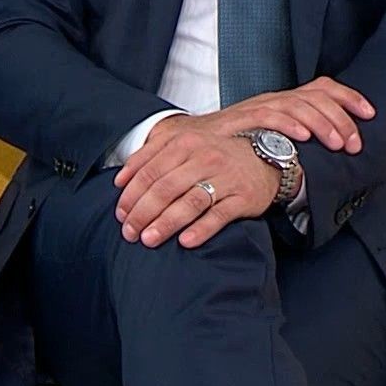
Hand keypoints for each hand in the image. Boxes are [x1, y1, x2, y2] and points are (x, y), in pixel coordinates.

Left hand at [112, 123, 279, 248]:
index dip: (131, 194)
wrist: (265, 156)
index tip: (120, 214)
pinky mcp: (243, 197)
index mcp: (185, 144)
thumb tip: (120, 180)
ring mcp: (225, 177)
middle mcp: (204, 157)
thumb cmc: (216, 155)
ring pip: (190, 202)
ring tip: (149, 239)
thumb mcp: (183, 145)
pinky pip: (220, 215)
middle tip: (129, 232)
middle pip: (165, 188)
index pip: (150, 170)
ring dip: (166, 223)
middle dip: (143, 212)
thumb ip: (151, 157)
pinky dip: (201, 229)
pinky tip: (185, 242)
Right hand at [180, 77, 375, 153]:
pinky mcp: (241, 118)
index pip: (323, 87)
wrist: (191, 141)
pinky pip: (269, 116)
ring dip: (322, 124)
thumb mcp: (272, 137)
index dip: (349, 97)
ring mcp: (258, 106)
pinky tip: (303, 137)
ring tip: (338, 144)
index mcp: (285, 100)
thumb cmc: (235, 144)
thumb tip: (332, 149)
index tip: (371, 113)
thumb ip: (297, 138)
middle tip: (355, 144)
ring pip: (298, 105)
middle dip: (341, 119)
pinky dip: (288, 124)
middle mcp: (275, 98)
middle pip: (316, 97)